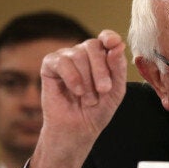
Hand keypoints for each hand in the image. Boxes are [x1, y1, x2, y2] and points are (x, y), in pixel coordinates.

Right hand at [29, 30, 126, 167]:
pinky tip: (76, 92)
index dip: (109, 37)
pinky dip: (72, 77)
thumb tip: (117, 44)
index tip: (114, 43)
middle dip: (100, 69)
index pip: (106, 38)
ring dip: (87, 79)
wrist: (77, 130)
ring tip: (88, 99)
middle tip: (104, 90)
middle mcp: (83, 53)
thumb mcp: (115, 91)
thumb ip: (118, 68)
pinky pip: (62, 61)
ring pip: (78, 54)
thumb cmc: (97, 111)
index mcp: (101, 57)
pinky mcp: (50, 65)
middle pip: (92, 46)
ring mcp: (66, 57)